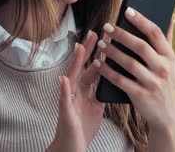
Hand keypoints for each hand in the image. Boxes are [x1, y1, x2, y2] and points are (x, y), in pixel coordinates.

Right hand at [47, 31, 104, 151]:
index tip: (104, 38)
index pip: (91, 68)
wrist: (72, 148)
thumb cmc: (82, 129)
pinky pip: (64, 100)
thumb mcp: (95, 108)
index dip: (96, 53)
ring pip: (71, 78)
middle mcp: (74, 92)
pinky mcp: (65, 113)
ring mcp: (68, 101)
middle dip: (87, 51)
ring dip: (75, 63)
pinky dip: (63, 89)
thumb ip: (99, 93)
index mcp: (83, 91)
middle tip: (93, 33)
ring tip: (79, 48)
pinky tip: (64, 79)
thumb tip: (111, 79)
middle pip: (81, 67)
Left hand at [98, 9, 174, 150]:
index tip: (127, 10)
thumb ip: (168, 39)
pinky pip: (120, 80)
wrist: (169, 115)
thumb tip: (171, 15)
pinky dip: (107, 71)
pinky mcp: (141, 95)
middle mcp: (163, 69)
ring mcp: (152, 83)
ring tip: (101, 43)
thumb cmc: (167, 82)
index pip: (155, 33)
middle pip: (140, 46)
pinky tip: (97, 63)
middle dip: (122, 35)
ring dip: (112, 51)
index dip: (141, 20)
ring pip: (129, 63)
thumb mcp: (172, 62)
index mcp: (170, 57)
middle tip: (107, 27)